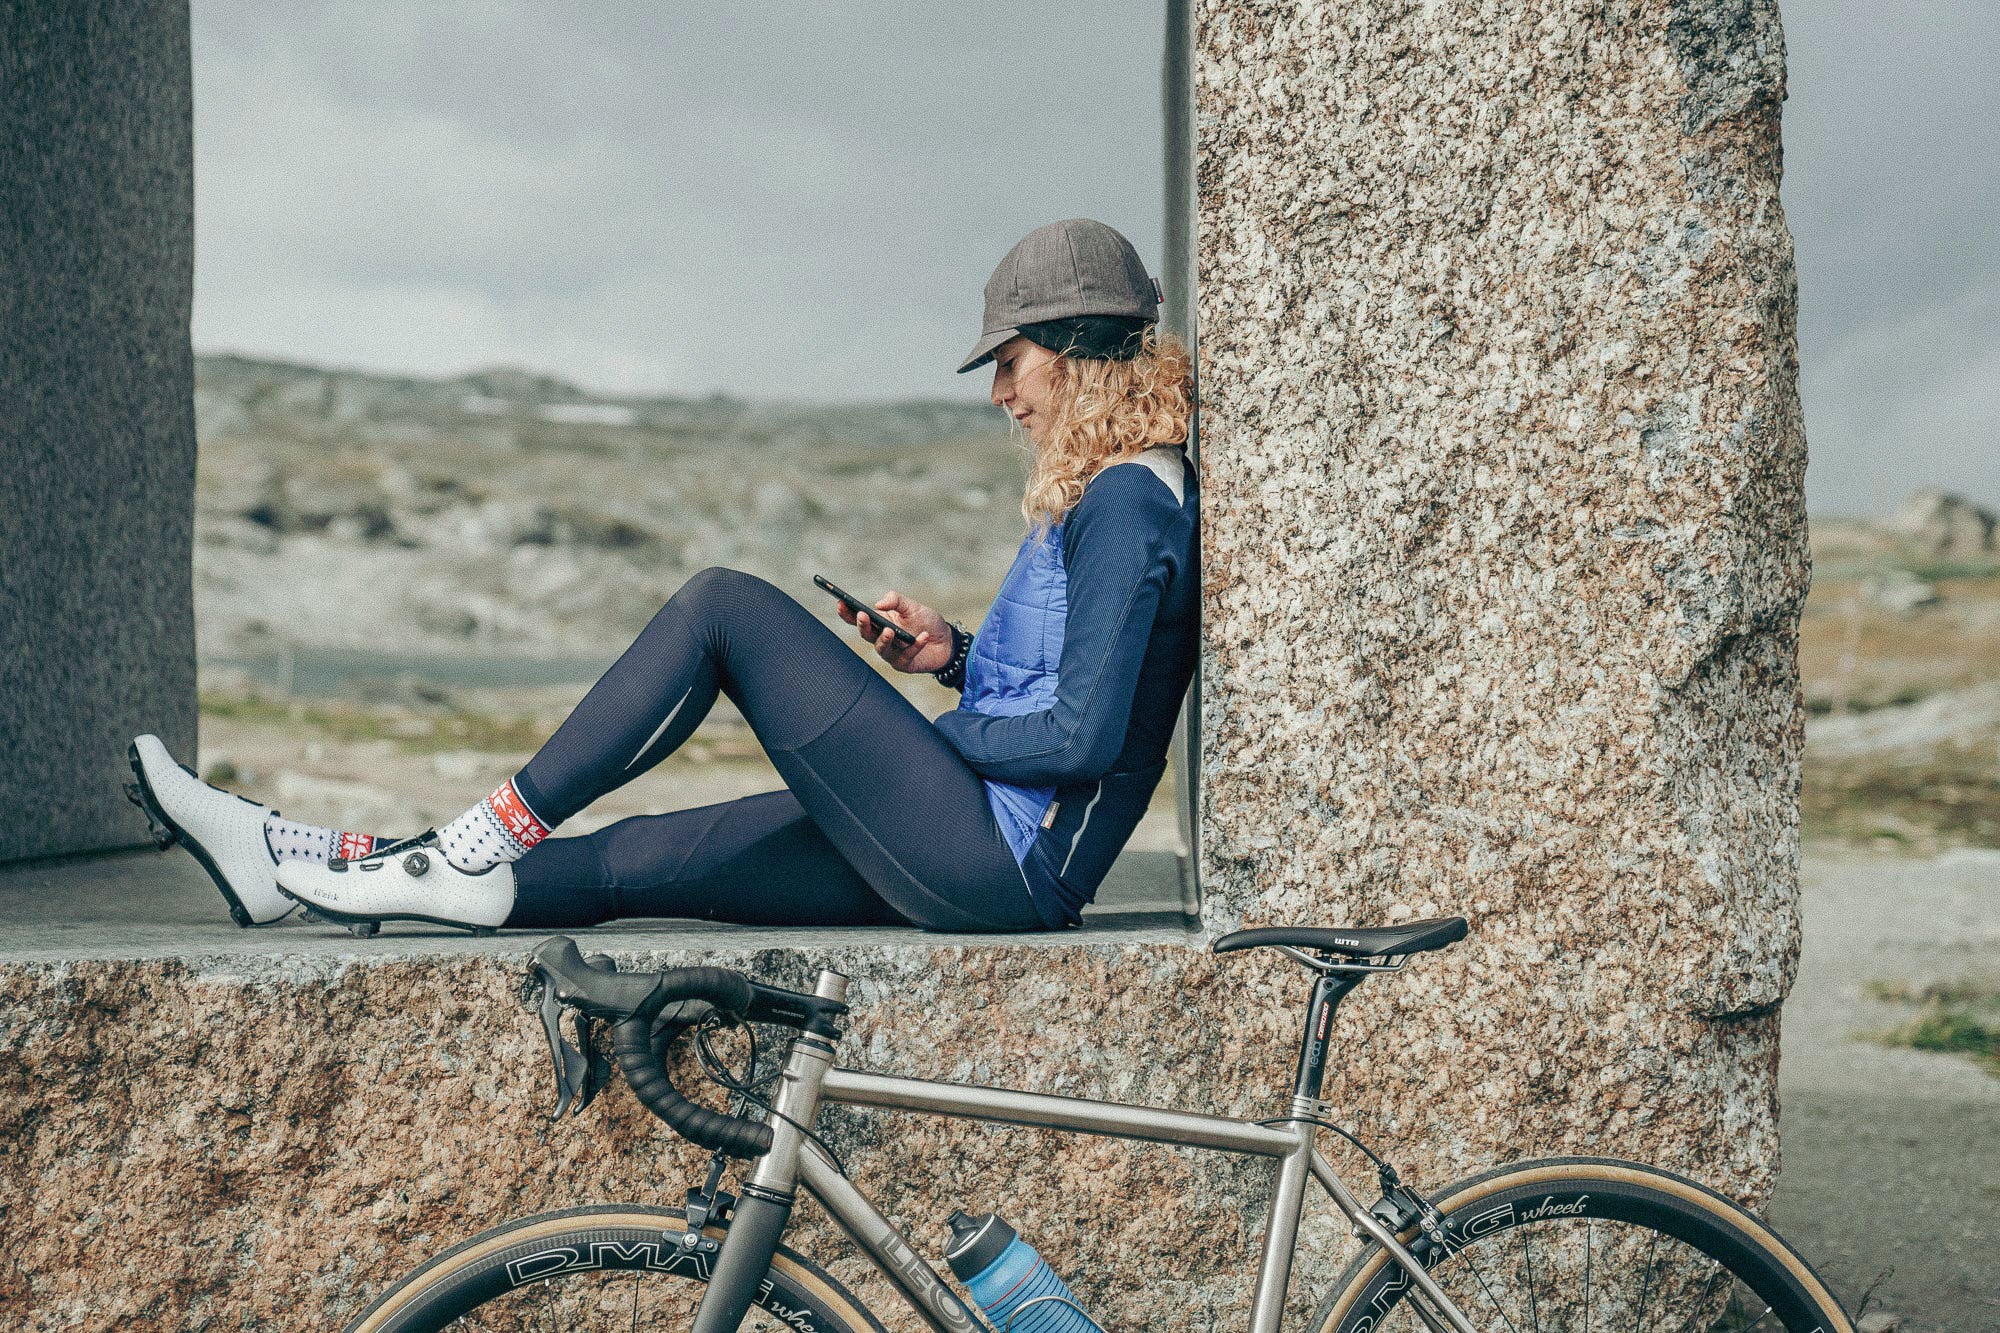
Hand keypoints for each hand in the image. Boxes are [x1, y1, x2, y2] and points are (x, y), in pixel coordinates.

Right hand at [836, 591, 952, 673]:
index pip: (859, 618)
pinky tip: (922, 636)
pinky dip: (915, 646)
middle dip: (862, 625)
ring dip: (884, 639)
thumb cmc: (926, 622)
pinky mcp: (905, 664)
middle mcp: (882, 639)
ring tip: (890, 630)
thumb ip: (896, 600)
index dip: (847, 613)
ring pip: (881, 649)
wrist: (948, 641)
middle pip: (866, 634)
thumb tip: (878, 603)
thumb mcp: (912, 606)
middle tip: (863, 616)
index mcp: (880, 622)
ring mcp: (892, 653)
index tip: (840, 603)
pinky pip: (906, 656)